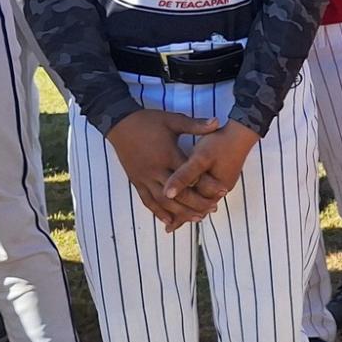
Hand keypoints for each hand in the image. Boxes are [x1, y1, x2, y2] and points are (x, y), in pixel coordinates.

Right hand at [106, 108, 223, 229]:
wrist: (119, 123)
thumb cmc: (147, 121)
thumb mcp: (173, 120)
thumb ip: (196, 125)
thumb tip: (218, 122)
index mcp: (168, 155)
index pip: (191, 175)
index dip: (208, 184)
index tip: (223, 191)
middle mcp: (156, 170)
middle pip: (179, 194)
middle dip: (197, 204)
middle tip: (213, 208)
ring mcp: (144, 178)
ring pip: (164, 202)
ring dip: (181, 212)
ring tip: (198, 218)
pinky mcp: (136, 181)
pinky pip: (147, 201)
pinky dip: (158, 212)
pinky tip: (169, 221)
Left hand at [162, 119, 259, 228]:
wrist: (242, 131)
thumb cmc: (220, 143)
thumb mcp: (200, 158)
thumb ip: (184, 176)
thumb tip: (167, 193)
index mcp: (215, 189)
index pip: (195, 208)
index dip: (180, 217)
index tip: (167, 227)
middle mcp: (221, 190)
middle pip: (199, 208)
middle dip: (184, 217)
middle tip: (168, 227)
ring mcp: (223, 183)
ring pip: (203, 201)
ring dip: (190, 208)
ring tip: (175, 215)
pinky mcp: (222, 176)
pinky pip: (206, 192)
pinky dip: (196, 197)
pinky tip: (190, 194)